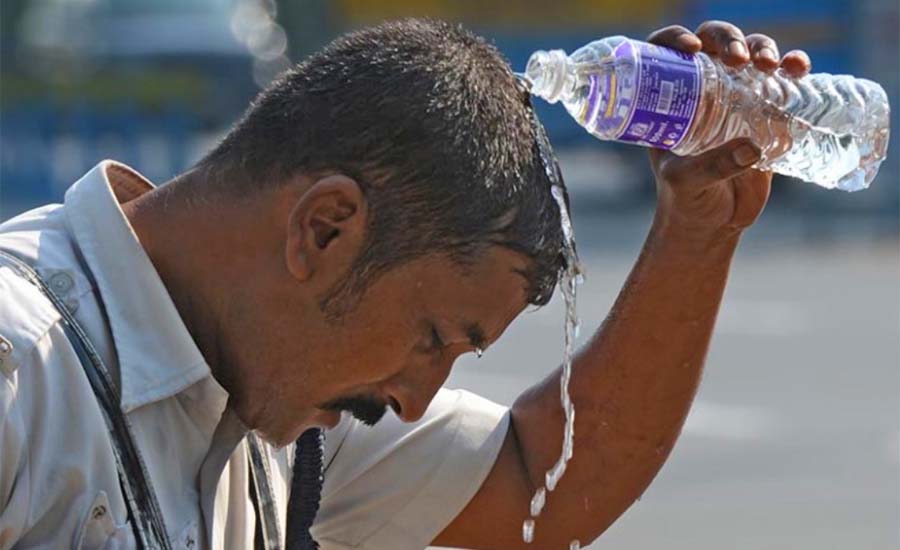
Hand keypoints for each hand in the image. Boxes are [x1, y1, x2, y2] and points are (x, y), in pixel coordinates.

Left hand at [645, 21, 811, 236]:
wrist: (713, 222)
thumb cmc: (685, 199)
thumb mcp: (686, 182)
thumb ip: (713, 167)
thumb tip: (751, 148)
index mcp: (671, 100)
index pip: (666, 54)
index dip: (674, 40)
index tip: (691, 49)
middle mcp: (703, 91)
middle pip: (714, 43)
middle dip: (728, 39)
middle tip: (739, 59)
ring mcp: (736, 99)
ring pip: (751, 54)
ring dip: (763, 47)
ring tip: (771, 65)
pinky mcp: (767, 113)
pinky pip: (782, 81)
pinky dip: (793, 67)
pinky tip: (799, 69)